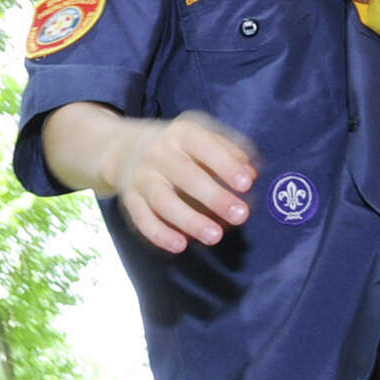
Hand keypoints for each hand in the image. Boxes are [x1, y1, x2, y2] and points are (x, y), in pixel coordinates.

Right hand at [111, 111, 257, 254]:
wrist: (126, 148)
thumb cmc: (182, 148)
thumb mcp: (204, 138)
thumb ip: (231, 153)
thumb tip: (252, 173)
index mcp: (182, 134)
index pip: (204, 146)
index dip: (225, 164)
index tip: (247, 183)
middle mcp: (158, 154)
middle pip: (186, 175)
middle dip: (214, 196)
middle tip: (242, 215)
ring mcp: (142, 177)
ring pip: (163, 200)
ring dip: (189, 220)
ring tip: (215, 237)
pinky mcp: (131, 200)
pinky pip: (142, 219)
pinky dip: (159, 234)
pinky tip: (180, 246)